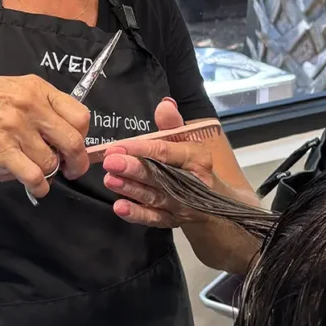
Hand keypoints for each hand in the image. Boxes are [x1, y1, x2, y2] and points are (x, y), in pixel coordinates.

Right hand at [0, 74, 90, 198]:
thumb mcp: (16, 88)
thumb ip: (41, 106)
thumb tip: (63, 134)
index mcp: (38, 90)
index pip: (80, 116)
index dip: (82, 136)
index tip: (75, 146)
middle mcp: (31, 107)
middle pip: (73, 142)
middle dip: (76, 163)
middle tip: (71, 170)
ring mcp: (16, 129)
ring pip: (51, 162)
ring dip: (49, 174)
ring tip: (37, 173)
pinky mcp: (0, 151)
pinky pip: (33, 176)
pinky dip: (39, 187)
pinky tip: (36, 188)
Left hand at [102, 98, 215, 228]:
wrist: (216, 201)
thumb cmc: (195, 165)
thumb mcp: (188, 140)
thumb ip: (173, 124)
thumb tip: (164, 104)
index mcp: (195, 157)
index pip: (166, 152)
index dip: (141, 149)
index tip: (117, 147)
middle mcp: (191, 182)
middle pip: (159, 175)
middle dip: (133, 169)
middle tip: (110, 163)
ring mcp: (183, 204)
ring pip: (154, 197)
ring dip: (131, 189)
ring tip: (110, 180)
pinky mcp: (173, 220)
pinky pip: (154, 219)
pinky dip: (137, 215)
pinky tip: (119, 207)